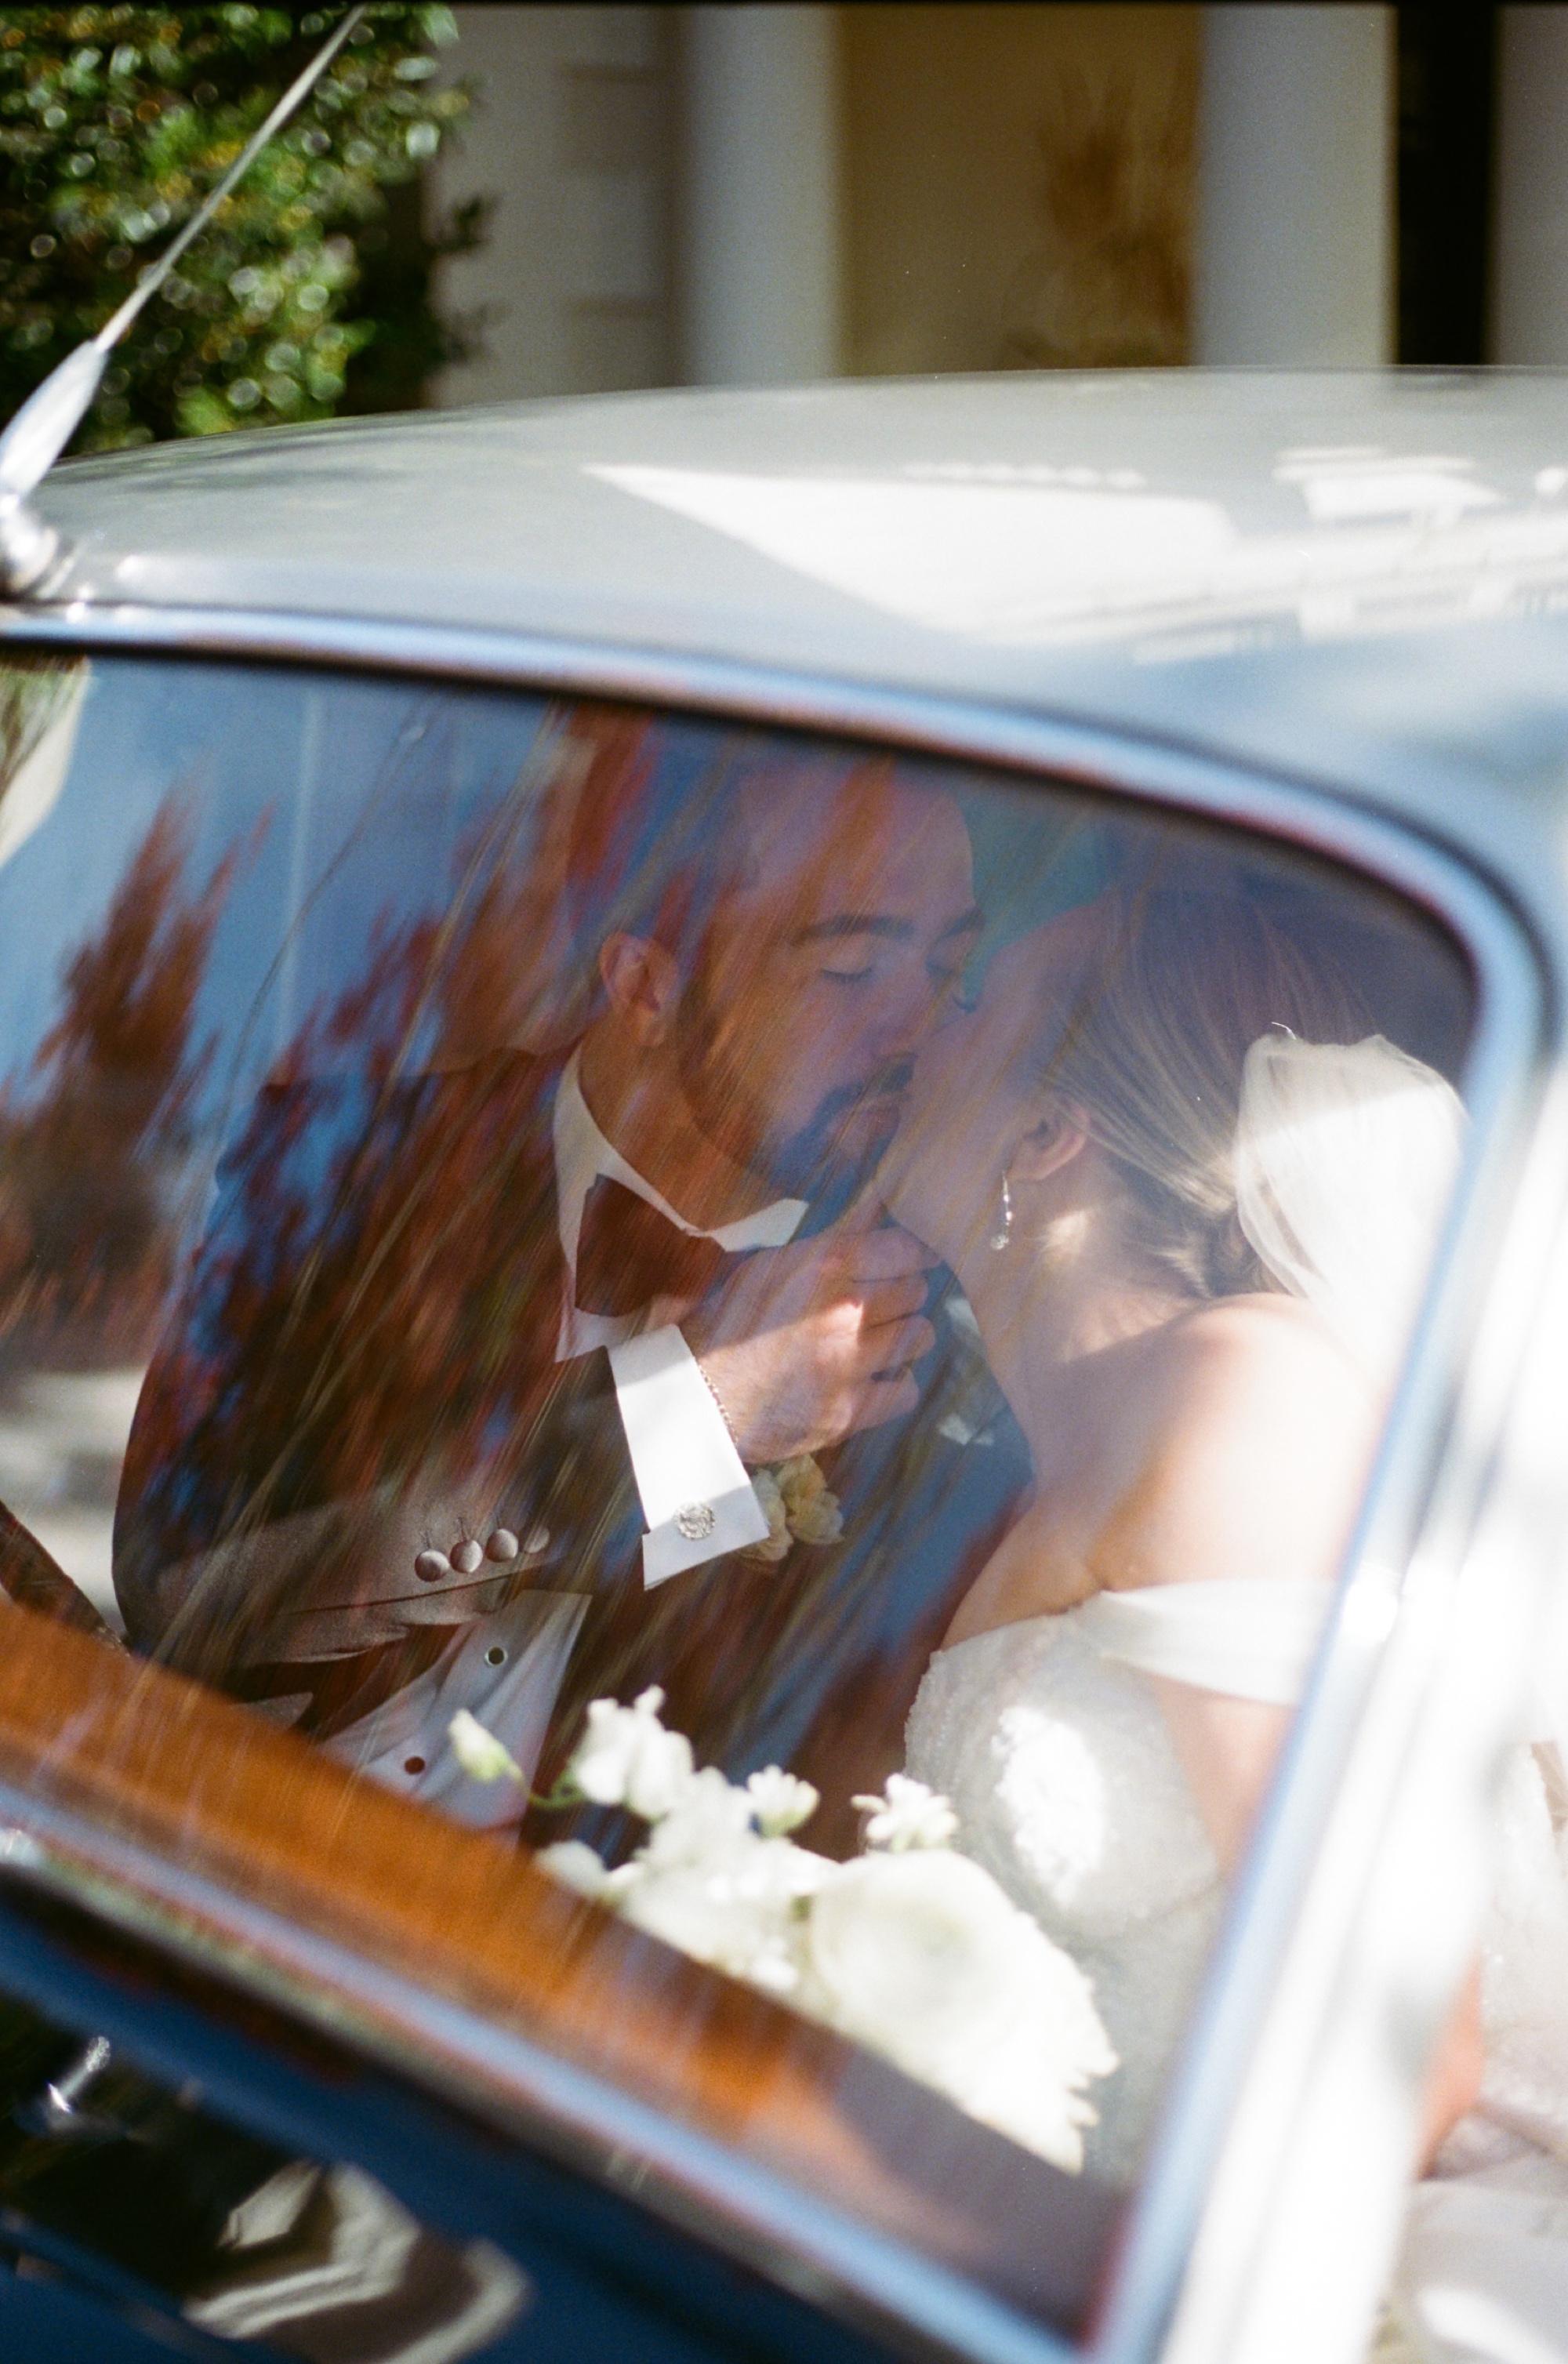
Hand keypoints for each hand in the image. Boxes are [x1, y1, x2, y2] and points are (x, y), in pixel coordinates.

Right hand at [686, 1193, 937, 1463]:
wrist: (698, 1395)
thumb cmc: (731, 1322)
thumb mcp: (773, 1264)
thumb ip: (834, 1237)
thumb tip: (882, 1198)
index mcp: (823, 1266)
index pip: (905, 1249)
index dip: (908, 1255)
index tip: (903, 1263)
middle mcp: (843, 1311)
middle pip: (915, 1292)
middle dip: (900, 1294)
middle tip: (878, 1304)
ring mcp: (848, 1364)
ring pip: (918, 1337)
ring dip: (902, 1336)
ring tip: (876, 1340)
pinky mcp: (848, 1411)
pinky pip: (905, 1391)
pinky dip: (895, 1384)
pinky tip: (873, 1379)